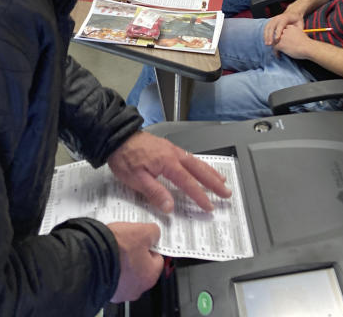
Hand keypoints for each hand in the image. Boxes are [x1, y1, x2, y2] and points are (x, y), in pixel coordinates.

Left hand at [108, 131, 230, 212]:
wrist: (116, 137)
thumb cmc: (124, 157)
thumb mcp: (135, 179)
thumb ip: (155, 192)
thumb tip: (170, 207)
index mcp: (167, 162)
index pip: (188, 183)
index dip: (200, 196)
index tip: (209, 206)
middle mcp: (173, 154)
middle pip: (199, 170)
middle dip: (214, 182)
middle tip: (226, 192)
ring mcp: (171, 149)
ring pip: (196, 161)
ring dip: (210, 172)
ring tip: (221, 180)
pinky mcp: (167, 147)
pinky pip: (189, 156)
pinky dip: (199, 164)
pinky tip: (201, 168)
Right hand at [108, 222, 162, 302]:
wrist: (89, 260)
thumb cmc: (116, 250)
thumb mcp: (142, 232)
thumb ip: (153, 232)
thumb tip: (154, 233)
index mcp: (150, 275)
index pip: (157, 258)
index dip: (150, 246)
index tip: (144, 239)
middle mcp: (136, 288)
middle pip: (140, 267)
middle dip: (134, 254)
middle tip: (128, 242)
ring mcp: (119, 291)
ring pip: (124, 273)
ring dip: (120, 262)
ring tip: (114, 247)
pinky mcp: (105, 290)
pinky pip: (110, 276)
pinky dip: (108, 267)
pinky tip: (105, 255)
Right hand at [264, 10, 303, 45]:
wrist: (293, 13)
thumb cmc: (297, 20)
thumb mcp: (300, 24)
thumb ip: (299, 30)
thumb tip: (298, 38)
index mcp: (285, 18)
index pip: (280, 25)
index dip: (278, 32)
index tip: (277, 39)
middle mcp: (278, 18)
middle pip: (272, 26)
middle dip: (270, 35)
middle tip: (270, 44)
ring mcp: (273, 19)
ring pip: (268, 27)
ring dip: (266, 36)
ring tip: (267, 44)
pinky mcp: (271, 21)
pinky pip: (266, 28)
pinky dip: (265, 34)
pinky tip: (266, 40)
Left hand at [273, 25, 314, 58]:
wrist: (307, 47)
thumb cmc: (307, 43)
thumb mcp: (301, 34)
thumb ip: (296, 35)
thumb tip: (294, 40)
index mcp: (291, 27)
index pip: (284, 30)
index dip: (283, 35)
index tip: (285, 40)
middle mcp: (285, 31)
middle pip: (278, 35)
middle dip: (279, 40)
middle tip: (281, 46)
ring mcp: (282, 37)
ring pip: (275, 41)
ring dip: (276, 46)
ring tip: (278, 52)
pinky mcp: (281, 44)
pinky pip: (274, 48)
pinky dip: (275, 53)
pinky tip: (279, 56)